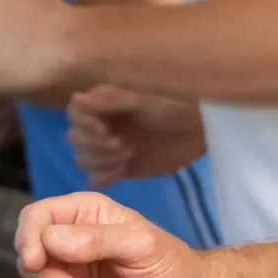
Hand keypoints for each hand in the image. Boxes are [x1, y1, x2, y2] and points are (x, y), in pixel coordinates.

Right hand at [17, 192, 204, 277]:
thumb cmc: (169, 263)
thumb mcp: (141, 244)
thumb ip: (100, 238)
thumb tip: (53, 238)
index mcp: (85, 214)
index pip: (38, 216)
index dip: (29, 236)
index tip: (34, 261)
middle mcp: (70, 239)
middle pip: (30, 252)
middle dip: (44, 276)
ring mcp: (69, 271)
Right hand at [69, 87, 204, 188]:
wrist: (202, 128)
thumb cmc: (175, 104)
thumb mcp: (145, 99)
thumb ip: (111, 100)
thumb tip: (76, 98)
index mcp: (105, 103)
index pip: (75, 113)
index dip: (84, 123)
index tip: (105, 129)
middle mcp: (102, 124)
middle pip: (76, 138)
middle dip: (95, 144)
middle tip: (122, 144)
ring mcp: (110, 148)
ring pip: (84, 160)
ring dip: (102, 160)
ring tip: (130, 154)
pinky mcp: (120, 169)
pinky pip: (96, 179)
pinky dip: (104, 177)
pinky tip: (123, 170)